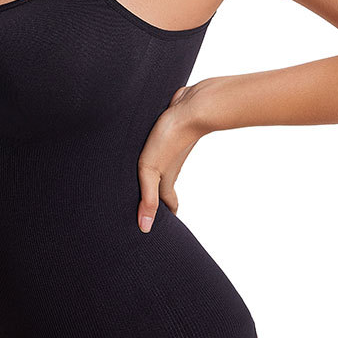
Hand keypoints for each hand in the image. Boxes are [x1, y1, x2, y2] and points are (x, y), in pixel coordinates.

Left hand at [136, 81, 209, 232]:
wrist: (193, 107)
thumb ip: (148, 198)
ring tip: (145, 184)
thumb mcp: (151, 170)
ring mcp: (170, 150)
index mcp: (165, 179)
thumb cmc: (171, 137)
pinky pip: (161, 150)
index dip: (160, 217)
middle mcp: (169, 167)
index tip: (157, 230)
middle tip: (149, 211)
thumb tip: (145, 228)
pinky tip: (149, 150)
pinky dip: (155, 157)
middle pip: (163, 189)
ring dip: (155, 179)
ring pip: (162, 169)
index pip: (166, 204)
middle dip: (157, 201)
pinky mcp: (169, 134)